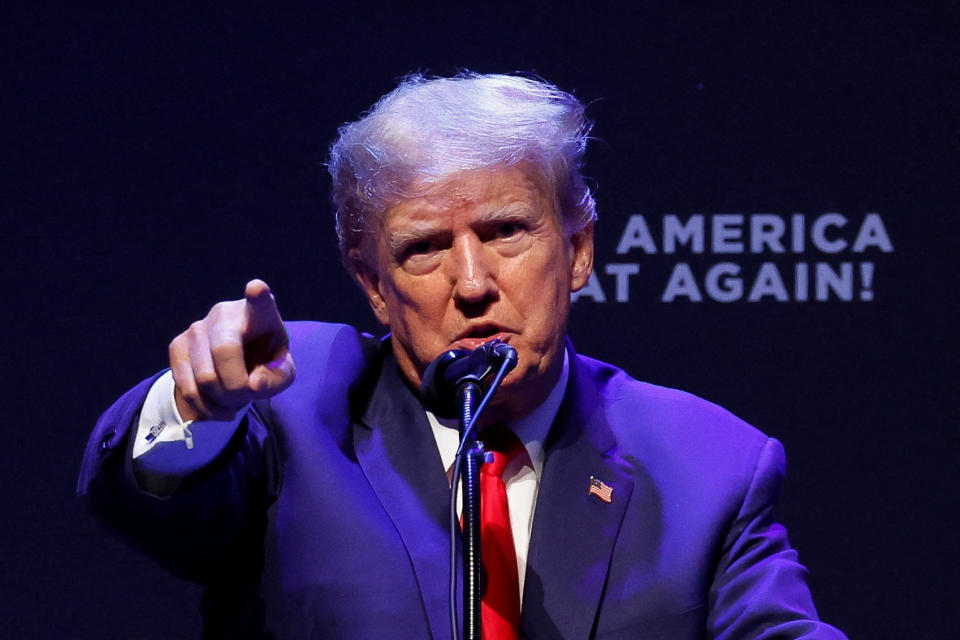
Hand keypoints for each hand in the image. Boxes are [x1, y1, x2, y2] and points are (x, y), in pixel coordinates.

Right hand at [169, 279, 295, 421]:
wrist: (236, 365)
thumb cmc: (265, 364)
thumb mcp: (281, 373)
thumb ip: (276, 378)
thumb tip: (253, 384)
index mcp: (259, 313)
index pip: (259, 301)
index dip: (258, 294)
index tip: (257, 288)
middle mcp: (225, 313)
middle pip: (225, 352)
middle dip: (237, 385)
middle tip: (247, 394)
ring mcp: (197, 327)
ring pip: (204, 377)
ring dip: (222, 401)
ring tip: (234, 401)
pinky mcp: (177, 345)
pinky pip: (186, 387)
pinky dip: (205, 406)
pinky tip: (218, 406)